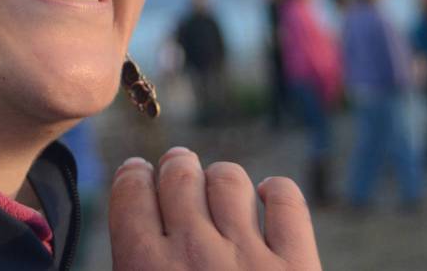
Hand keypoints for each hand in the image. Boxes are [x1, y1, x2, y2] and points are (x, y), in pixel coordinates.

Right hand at [108, 147, 322, 269]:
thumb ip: (133, 263)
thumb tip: (129, 234)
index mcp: (144, 269)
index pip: (131, 194)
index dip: (133, 178)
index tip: (138, 174)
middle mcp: (194, 253)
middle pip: (179, 175)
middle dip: (177, 166)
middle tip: (178, 167)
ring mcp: (248, 257)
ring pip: (229, 180)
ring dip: (220, 179)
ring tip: (219, 188)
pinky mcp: (297, 267)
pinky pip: (288, 203)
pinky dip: (277, 193)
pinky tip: (268, 199)